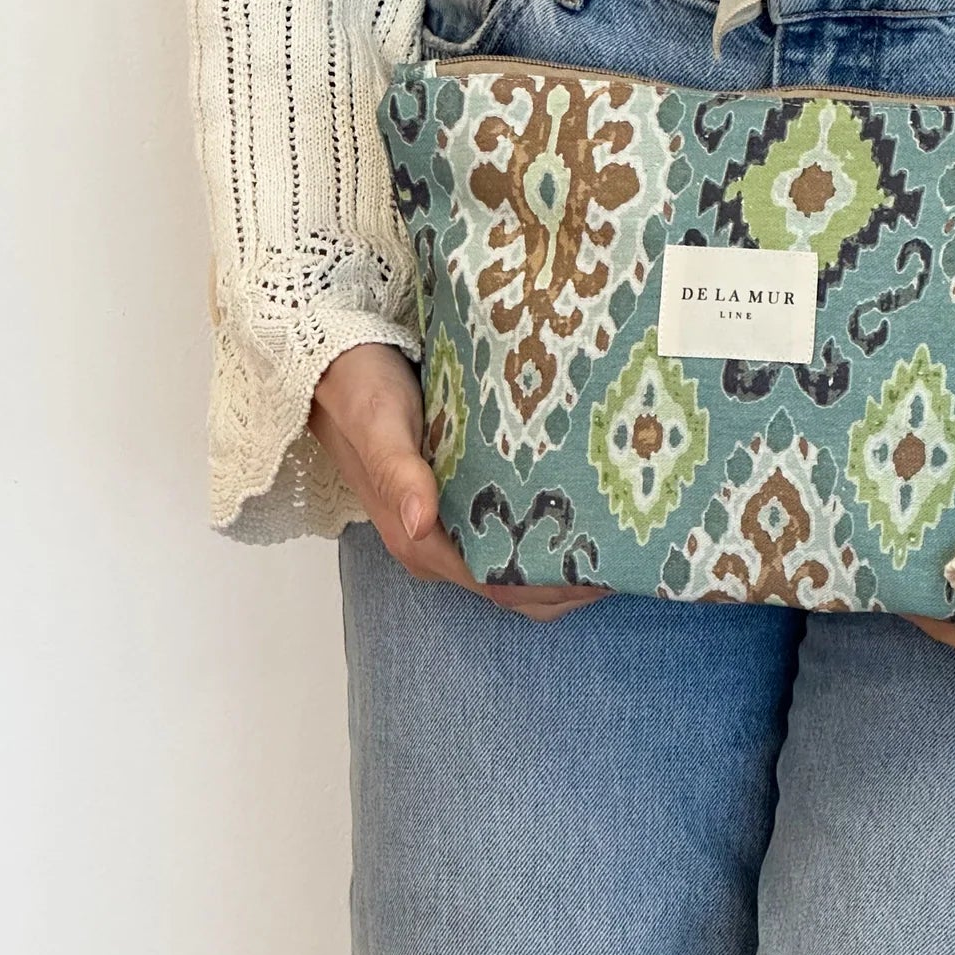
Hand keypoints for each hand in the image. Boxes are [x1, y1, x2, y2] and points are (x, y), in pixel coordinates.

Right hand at [309, 343, 608, 621]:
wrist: (332, 364)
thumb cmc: (359, 389)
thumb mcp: (379, 422)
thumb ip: (398, 469)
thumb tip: (419, 521)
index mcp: (417, 540)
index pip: (496, 585)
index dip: (550, 586)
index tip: (601, 572)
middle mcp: (432, 545)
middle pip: (511, 590)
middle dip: (566, 585)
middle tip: (623, 561)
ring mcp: (442, 528)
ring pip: (510, 571)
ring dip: (558, 568)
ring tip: (613, 547)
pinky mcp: (453, 504)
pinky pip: (503, 539)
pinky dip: (541, 540)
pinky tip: (580, 520)